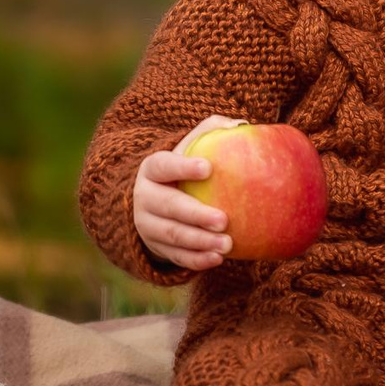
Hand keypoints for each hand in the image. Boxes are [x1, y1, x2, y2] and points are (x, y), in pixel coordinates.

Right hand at [133, 115, 244, 269]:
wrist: (158, 201)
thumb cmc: (187, 168)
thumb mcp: (192, 147)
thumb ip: (212, 131)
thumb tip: (239, 125)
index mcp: (153, 169)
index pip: (164, 166)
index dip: (183, 167)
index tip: (208, 169)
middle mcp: (144, 198)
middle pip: (167, 207)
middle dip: (195, 215)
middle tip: (224, 219)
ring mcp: (148, 226)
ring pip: (172, 235)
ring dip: (199, 241)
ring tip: (227, 243)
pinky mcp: (158, 247)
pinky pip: (176, 256)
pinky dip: (196, 259)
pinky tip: (217, 259)